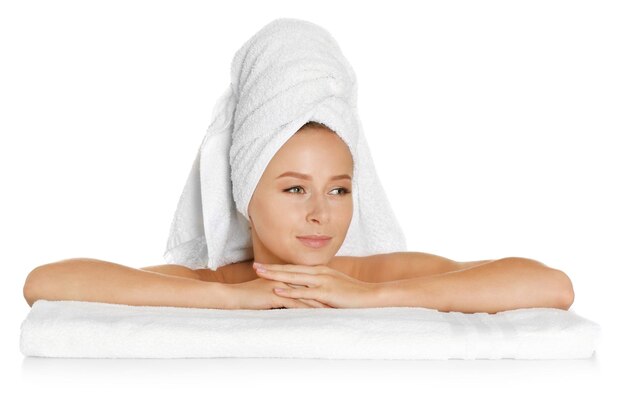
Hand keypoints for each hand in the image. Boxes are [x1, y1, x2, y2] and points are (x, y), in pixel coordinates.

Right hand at [225, 278, 331, 309]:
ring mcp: (280, 286)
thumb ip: (280, 292)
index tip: (335, 294)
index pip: (307, 282)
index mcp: (284, 276)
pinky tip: (318, 315)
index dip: (321, 288)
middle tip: (341, 300)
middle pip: (310, 286)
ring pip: (305, 294)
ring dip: (320, 302)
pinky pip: (295, 303)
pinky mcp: (275, 295)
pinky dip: (308, 309)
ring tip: (335, 309)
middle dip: (325, 293)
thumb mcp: (268, 292)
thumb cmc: (248, 296)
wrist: (232, 297)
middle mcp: (284, 278)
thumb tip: (290, 298)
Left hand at [253, 262, 378, 307]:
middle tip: (255, 267)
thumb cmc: (353, 293)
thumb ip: (322, 285)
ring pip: (294, 278)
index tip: (264, 266)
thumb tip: (310, 290)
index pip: (295, 268)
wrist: (370, 295)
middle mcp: (319, 273)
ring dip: (275, 275)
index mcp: (320, 271)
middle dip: (272, 268)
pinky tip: (278, 290)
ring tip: (260, 274)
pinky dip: (290, 291)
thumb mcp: (335, 285)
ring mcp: (322, 282)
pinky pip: (304, 291)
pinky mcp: (325, 292)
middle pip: (290, 270)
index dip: (279, 267)